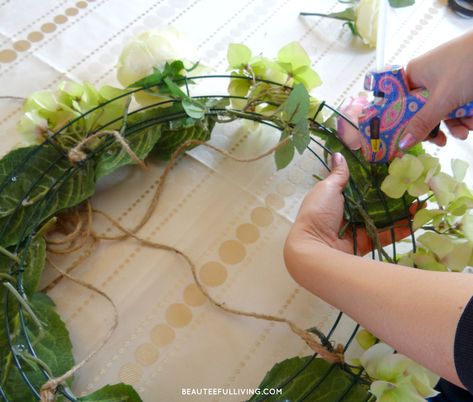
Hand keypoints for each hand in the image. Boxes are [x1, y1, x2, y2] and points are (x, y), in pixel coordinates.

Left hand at [285, 153, 411, 256]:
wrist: (316, 246)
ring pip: (385, 216)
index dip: (376, 176)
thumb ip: (338, 174)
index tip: (395, 165)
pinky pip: (388, 233)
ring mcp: (360, 227)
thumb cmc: (319, 212)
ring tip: (422, 196)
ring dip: (403, 209)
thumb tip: (338, 153)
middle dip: (394, 192)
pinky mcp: (369, 241)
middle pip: (375, 201)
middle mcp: (350, 212)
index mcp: (338, 197)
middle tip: (415, 181)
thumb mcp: (327, 188)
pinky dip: (404, 227)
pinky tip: (420, 216)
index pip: (361, 184)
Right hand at [399, 30, 472, 149]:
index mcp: (414, 74)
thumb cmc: (469, 64)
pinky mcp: (463, 84)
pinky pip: (458, 106)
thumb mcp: (443, 98)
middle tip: (441, 142)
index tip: (408, 141)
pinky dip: (466, 116)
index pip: (400, 104)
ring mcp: (446, 81)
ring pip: (443, 111)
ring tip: (466, 130)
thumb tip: (401, 144)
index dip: (403, 124)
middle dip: (436, 127)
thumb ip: (422, 123)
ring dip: (456, 124)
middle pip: (423, 111)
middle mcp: (427, 78)